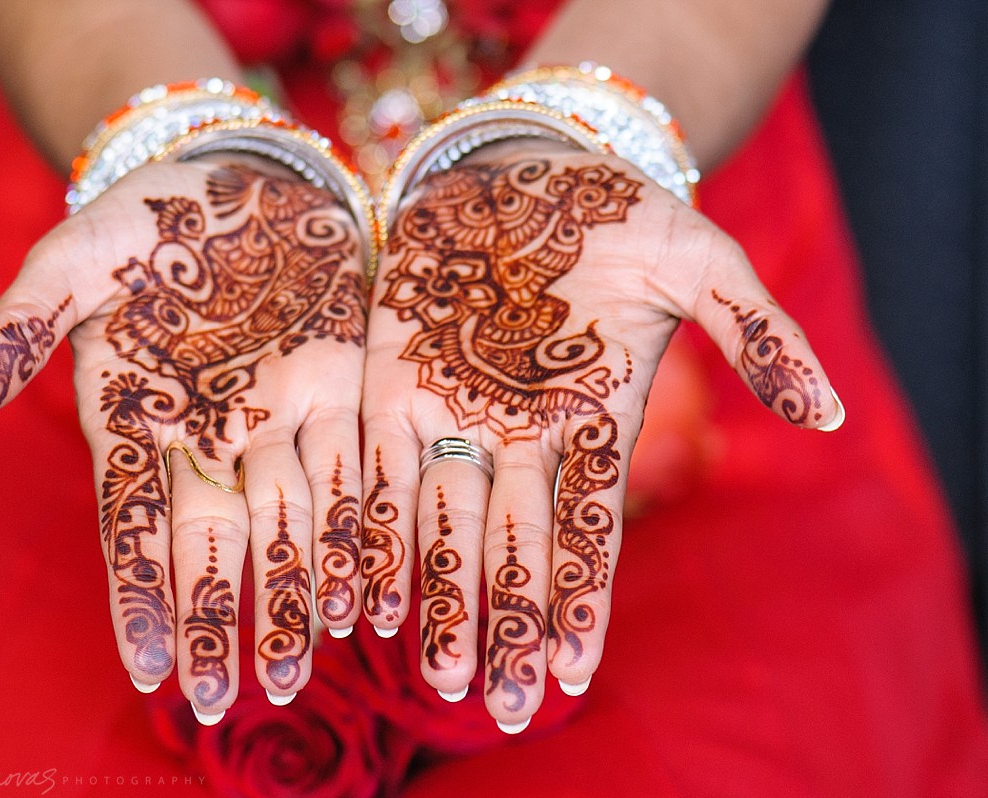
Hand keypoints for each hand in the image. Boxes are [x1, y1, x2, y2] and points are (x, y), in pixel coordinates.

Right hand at [0, 157, 366, 714]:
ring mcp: (275, 418)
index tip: (146, 668)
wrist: (237, 172)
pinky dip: (356, 532)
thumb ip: (13, 332)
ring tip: (299, 673)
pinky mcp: (338, 390)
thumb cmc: (142, 216)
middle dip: (222, 619)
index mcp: (134, 417)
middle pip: (216, 543)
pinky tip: (364, 594)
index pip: (132, 523)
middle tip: (231, 700)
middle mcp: (207, 435)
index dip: (141, 593)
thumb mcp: (68, 261)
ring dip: (294, 598)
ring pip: (288, 524)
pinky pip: (350, 472)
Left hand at [359, 143, 841, 728]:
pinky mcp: (392, 382)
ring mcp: (452, 412)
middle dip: (508, 624)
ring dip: (439, 597)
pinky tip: (362, 588)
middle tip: (500, 709)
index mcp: (592, 421)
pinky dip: (370, 527)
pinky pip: (377, 466)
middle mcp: (520, 435)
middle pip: (513, 545)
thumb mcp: (703, 259)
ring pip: (442, 523)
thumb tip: (830, 412)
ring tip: (438, 673)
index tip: (574, 674)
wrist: (524, 166)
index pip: (589, 531)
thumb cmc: (619, 212)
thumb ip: (758, 331)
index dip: (581, 603)